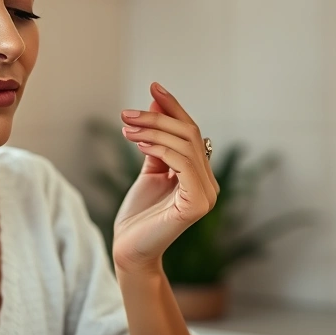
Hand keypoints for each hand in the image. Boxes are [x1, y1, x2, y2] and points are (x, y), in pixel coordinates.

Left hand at [112, 82, 218, 273]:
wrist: (129, 249)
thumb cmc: (138, 214)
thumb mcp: (149, 168)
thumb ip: (156, 139)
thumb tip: (155, 100)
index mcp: (200, 174)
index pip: (190, 131)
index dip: (173, 107)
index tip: (153, 86)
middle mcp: (209, 183)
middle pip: (188, 135)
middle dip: (157, 118)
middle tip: (127, 113)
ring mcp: (206, 195)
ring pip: (185, 146)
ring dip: (152, 131)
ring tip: (126, 127)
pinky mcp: (197, 204)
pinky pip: (182, 164)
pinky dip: (160, 148)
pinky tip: (139, 143)